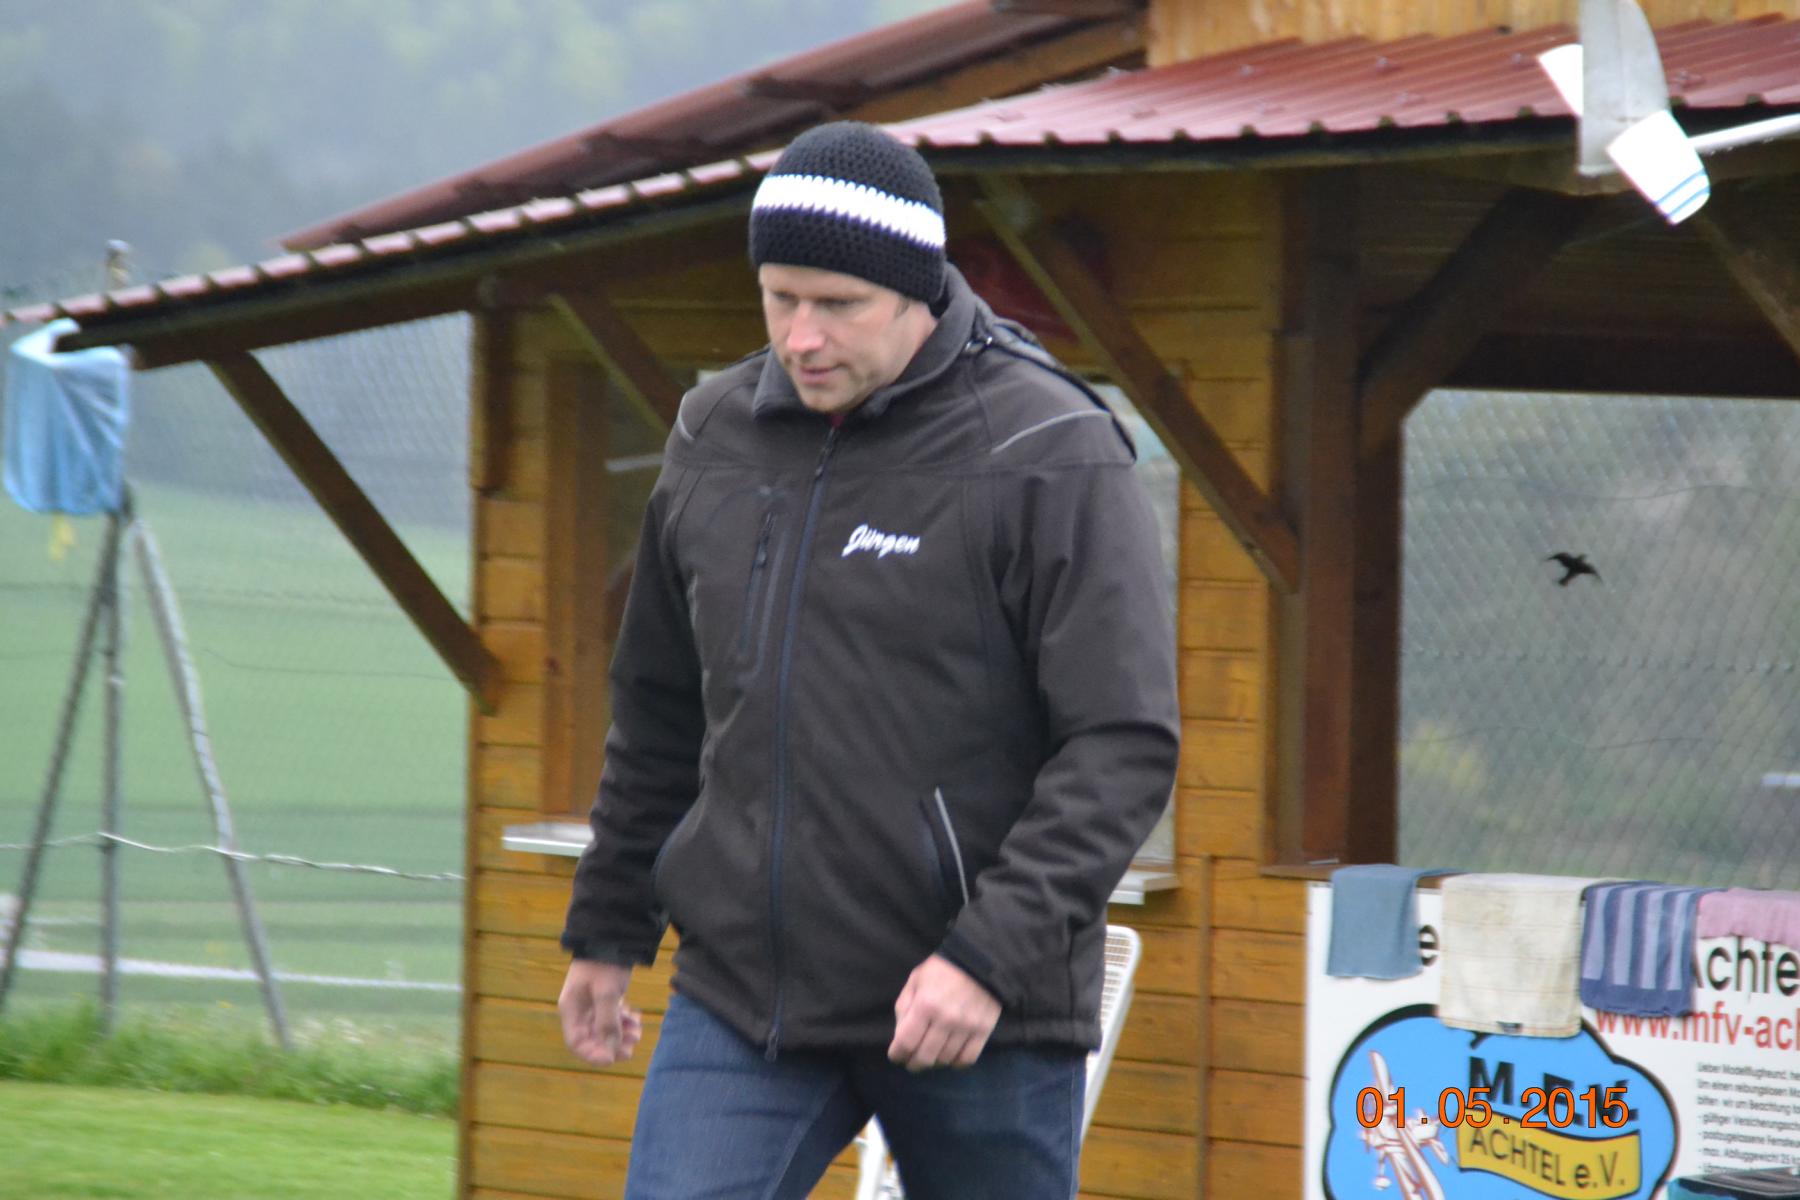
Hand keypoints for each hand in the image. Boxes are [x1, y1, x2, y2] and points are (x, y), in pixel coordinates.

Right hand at [558, 959, 642, 1065]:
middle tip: (631, 1048)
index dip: (593, 1055)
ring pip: (604, 1029)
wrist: (612, 936)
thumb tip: (610, 1051)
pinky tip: (636, 1018)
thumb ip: (608, 1021)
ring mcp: (591, 1004)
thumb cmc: (604, 963)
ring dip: (621, 1034)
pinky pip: (612, 1017)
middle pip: (592, 1039)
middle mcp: (578, 1010)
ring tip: (637, 1031)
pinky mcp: (604, 998)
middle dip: (611, 1045)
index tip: (612, 1059)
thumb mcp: (607, 992)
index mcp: (571, 1009)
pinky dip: (624, 1021)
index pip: (576, 1042)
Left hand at [888, 954, 1000, 1070]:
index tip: (896, 1056)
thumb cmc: (942, 970)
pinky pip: (967, 1058)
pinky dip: (956, 1063)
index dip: (897, 1054)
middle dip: (913, 1064)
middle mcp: (946, 1019)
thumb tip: (900, 1037)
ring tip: (930, 1057)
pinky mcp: (983, 1030)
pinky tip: (950, 1056)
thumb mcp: (915, 981)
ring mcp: (966, 1026)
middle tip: (910, 1062)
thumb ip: (904, 1009)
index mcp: (925, 1004)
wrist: (980, 960)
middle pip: (925, 1057)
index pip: (906, 1042)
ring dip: (934, 1063)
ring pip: (945, 1060)